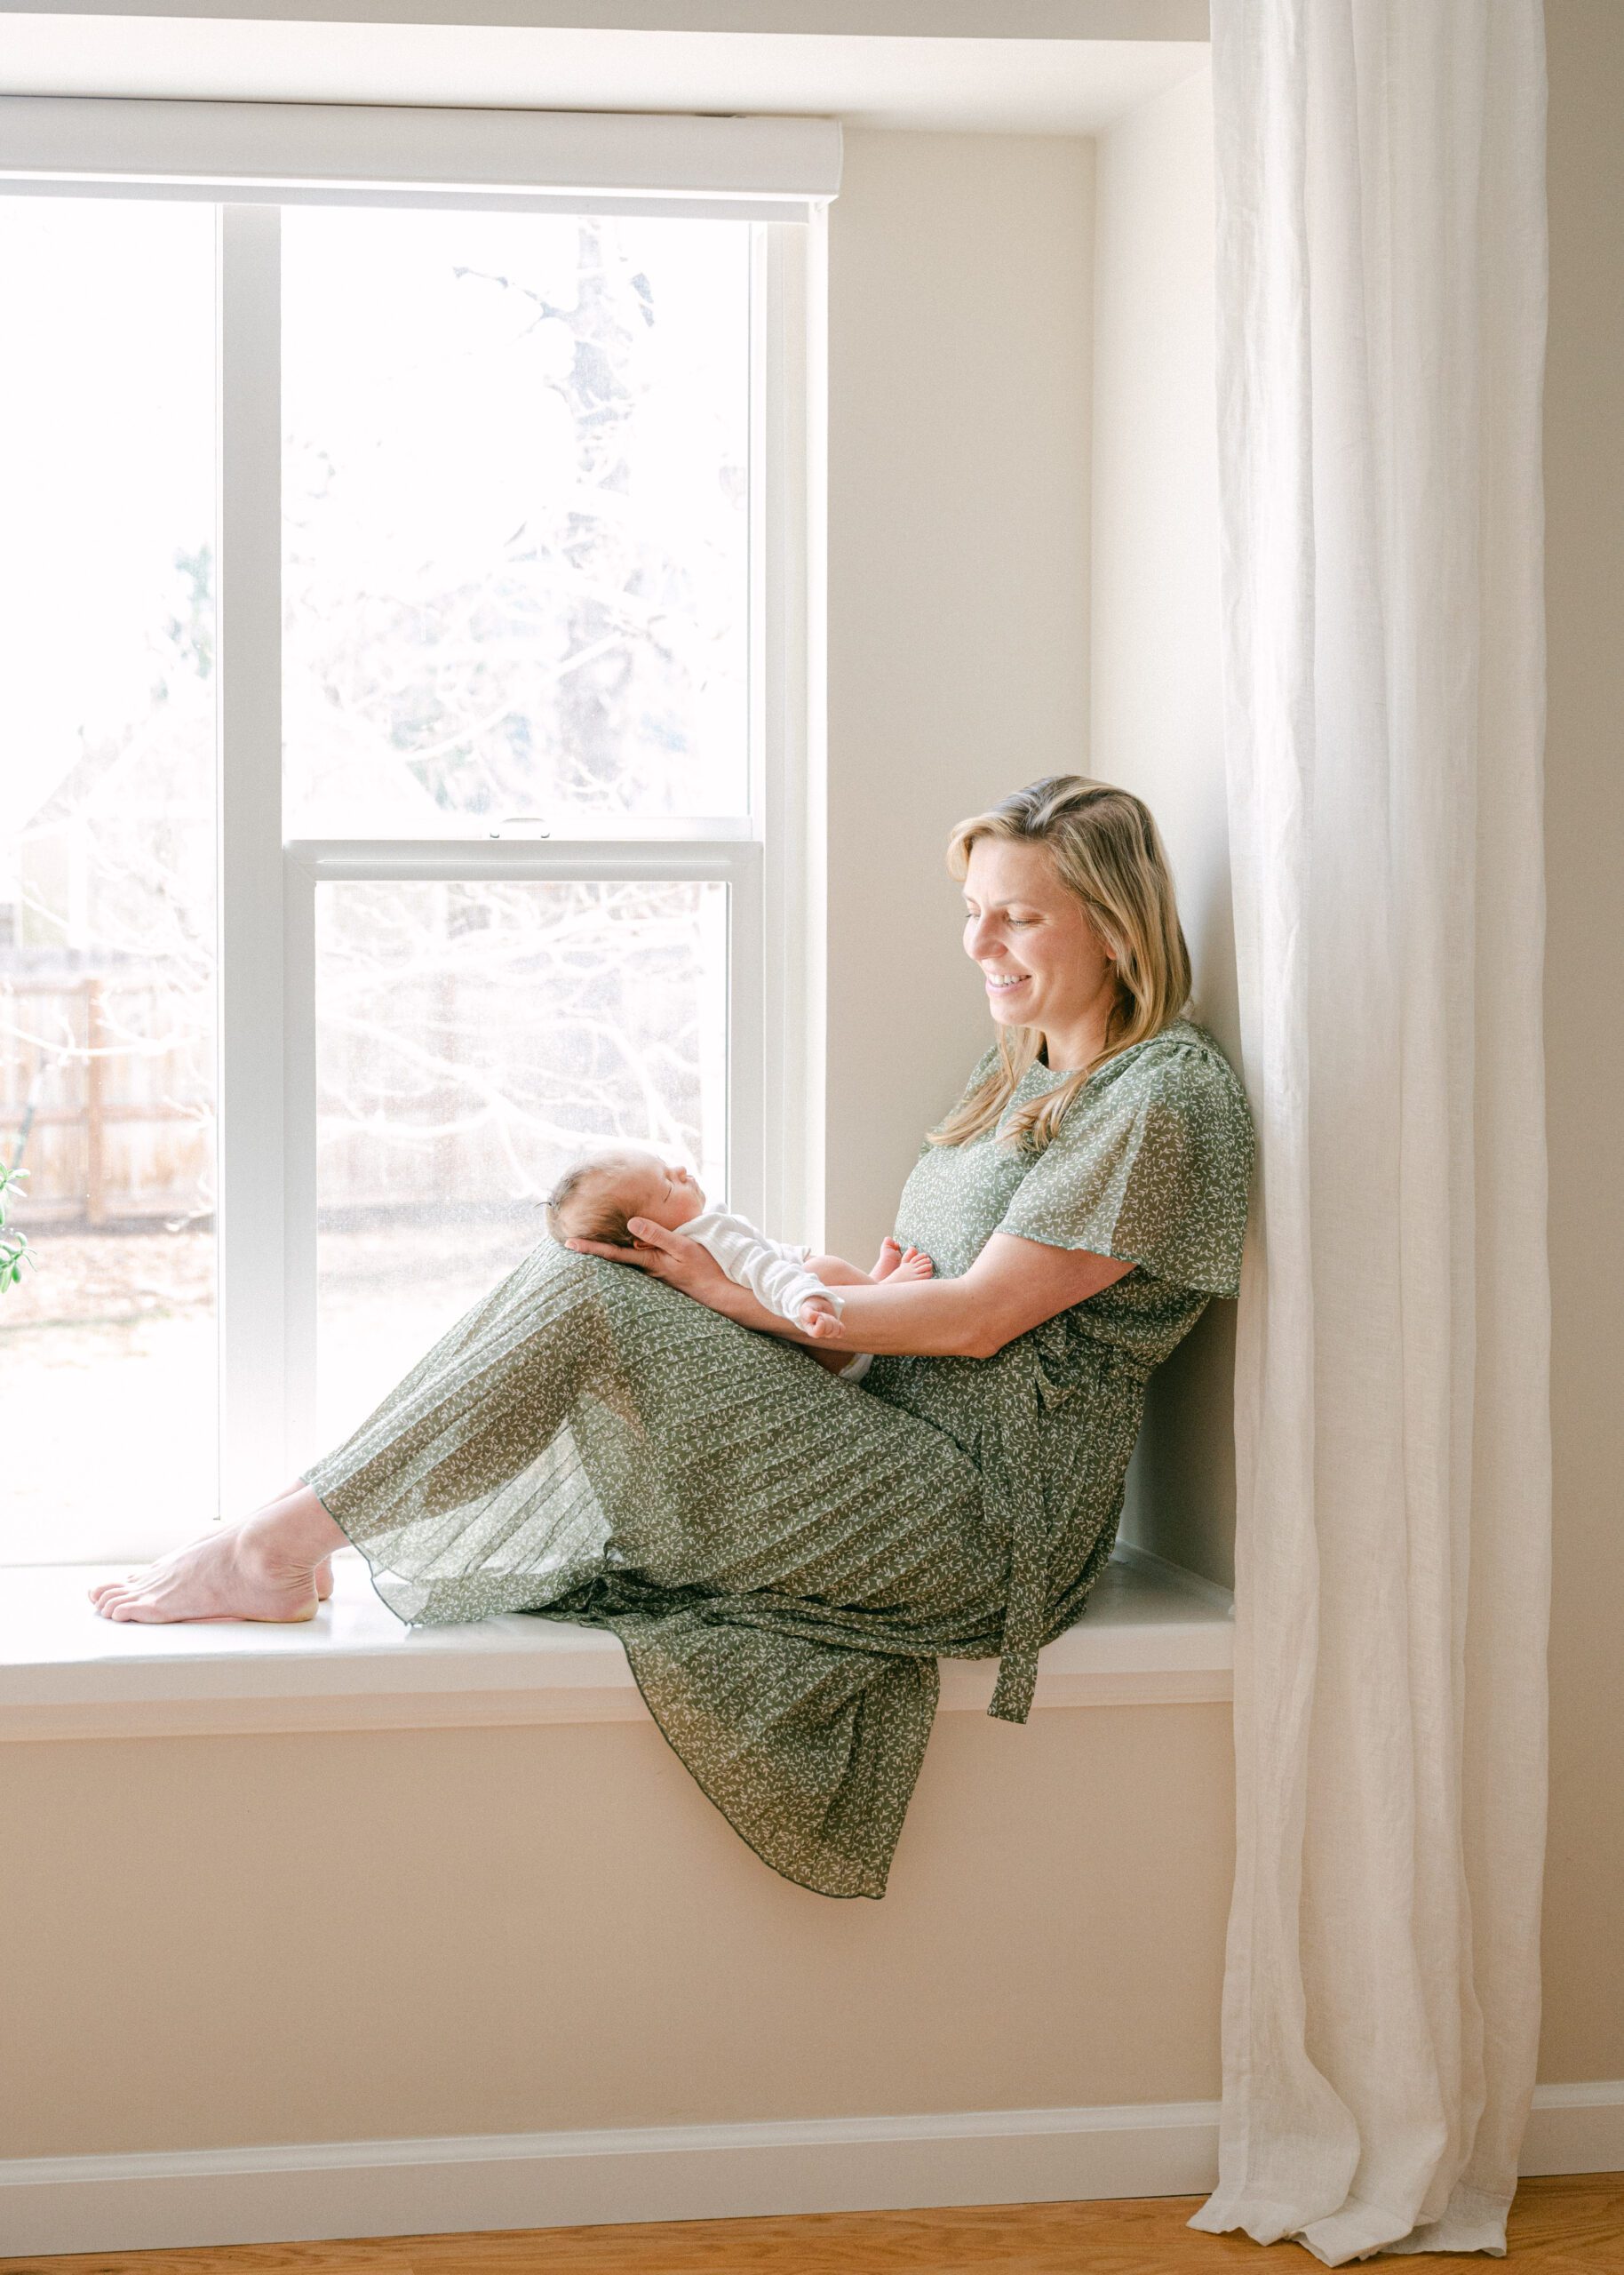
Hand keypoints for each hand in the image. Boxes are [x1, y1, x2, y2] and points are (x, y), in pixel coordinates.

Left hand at [564, 1218, 735, 1310]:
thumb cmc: (704, 1267)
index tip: (568, 1243)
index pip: (613, 1254)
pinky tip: (625, 1247)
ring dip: (608, 1253)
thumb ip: (657, 1234)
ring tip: (588, 1243)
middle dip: (593, 1251)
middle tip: (567, 1244)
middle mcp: (647, 1269)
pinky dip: (628, 1253)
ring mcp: (655, 1273)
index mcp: (649, 1261)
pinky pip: (640, 1261)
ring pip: (627, 1261)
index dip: (591, 1248)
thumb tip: (631, 1223)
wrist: (720, 1292)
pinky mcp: (664, 1273)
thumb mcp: (682, 1247)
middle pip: (614, 1259)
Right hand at [798, 1298, 842, 1339]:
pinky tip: (836, 1322)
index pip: (817, 1332)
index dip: (821, 1323)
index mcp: (810, 1330)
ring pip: (835, 1331)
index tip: (819, 1315)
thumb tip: (814, 1317)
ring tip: (828, 1316)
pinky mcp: (835, 1331)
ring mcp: (828, 1333)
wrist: (818, 1306)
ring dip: (833, 1321)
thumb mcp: (806, 1309)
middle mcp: (819, 1334)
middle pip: (828, 1330)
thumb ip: (808, 1313)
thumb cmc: (810, 1308)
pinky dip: (841, 1326)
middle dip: (827, 1318)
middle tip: (822, 1313)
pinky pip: (841, 1333)